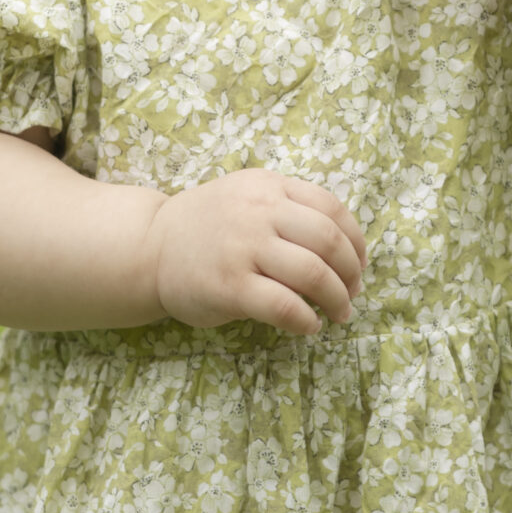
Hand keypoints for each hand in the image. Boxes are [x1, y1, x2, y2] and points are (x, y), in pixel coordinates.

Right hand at [144, 171, 366, 337]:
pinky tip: (309, 325)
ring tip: (339, 313)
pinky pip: (285, 306)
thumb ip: (289, 207)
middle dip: (350, 273)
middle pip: (328, 241)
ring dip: (337, 299)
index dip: (356, 240)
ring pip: (312, 273)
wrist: (151, 247)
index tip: (360, 263)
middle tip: (353, 292)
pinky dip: (306, 320)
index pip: (332, 208)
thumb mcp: (248, 196)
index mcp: (269, 187)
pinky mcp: (230, 286)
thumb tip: (345, 246)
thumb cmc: (208, 226)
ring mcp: (243, 249)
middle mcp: (258, 212)